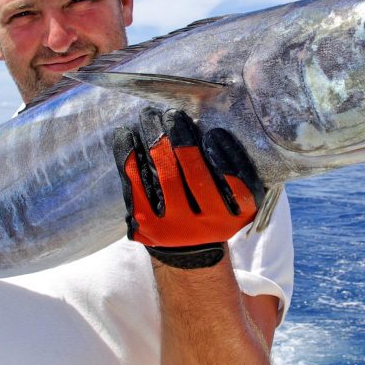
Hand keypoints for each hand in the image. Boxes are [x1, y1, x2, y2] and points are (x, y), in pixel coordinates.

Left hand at [113, 107, 263, 268]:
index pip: (236, 181)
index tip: (214, 131)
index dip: (225, 154)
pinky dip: (130, 158)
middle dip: (182, 139)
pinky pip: (137, 186)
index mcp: (237, 216)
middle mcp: (210, 226)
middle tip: (172, 114)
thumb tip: (207, 124)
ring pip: (167, 178)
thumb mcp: (232, 197)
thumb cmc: (211, 208)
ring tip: (150, 117)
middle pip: (196, 176)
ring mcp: (178, 228)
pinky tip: (126, 135)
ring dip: (156, 141)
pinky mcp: (148, 227)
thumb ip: (228, 170)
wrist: (188, 250)